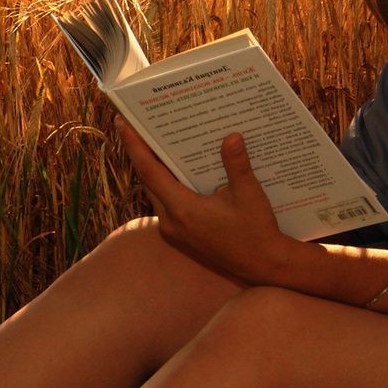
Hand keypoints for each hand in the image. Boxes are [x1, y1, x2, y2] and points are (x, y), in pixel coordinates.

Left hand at [116, 119, 290, 284]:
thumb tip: (232, 136)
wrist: (264, 265)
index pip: (149, 171)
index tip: (123, 122)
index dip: (134, 145)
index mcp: (182, 209)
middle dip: (141, 151)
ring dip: (154, 168)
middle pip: (148, 180)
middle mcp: (171, 221)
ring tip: (156, 141)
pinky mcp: (182, 235)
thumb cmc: (256, 231)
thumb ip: (237, 165)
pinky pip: (166, 202)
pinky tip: (177, 170)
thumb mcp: (249, 194)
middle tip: (140, 124)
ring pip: (155, 192)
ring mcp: (175, 230)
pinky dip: (166, 184)